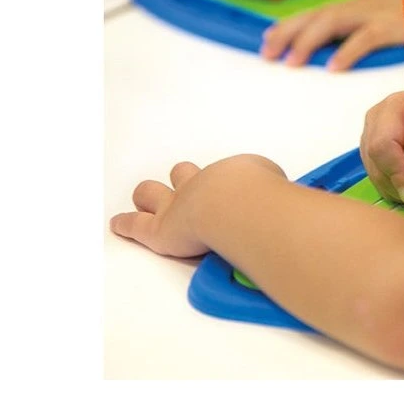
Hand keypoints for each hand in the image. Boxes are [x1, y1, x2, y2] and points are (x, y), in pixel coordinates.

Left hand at [109, 155, 285, 256]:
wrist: (239, 205)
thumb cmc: (262, 195)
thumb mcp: (278, 184)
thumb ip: (275, 190)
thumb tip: (285, 201)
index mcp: (230, 174)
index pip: (226, 175)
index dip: (228, 184)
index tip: (236, 191)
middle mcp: (199, 184)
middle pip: (183, 174)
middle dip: (183, 180)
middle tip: (186, 187)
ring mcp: (175, 205)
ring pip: (152, 193)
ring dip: (150, 197)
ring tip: (146, 201)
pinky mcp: (159, 230)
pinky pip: (135, 225)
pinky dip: (126, 224)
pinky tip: (118, 224)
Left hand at [260, 0, 403, 70]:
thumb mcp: (397, 10)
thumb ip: (375, 22)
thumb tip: (352, 42)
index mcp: (362, 3)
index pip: (319, 11)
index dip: (291, 24)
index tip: (268, 39)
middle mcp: (365, 5)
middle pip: (318, 15)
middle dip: (288, 33)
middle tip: (267, 54)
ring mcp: (380, 12)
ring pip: (334, 22)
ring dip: (309, 41)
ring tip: (291, 62)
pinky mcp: (399, 25)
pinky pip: (368, 37)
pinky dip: (349, 51)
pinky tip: (333, 68)